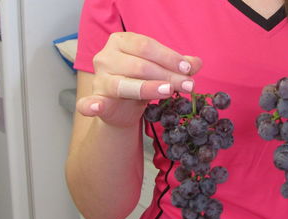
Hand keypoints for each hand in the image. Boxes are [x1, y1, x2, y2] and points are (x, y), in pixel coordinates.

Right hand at [77, 32, 202, 127]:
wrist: (123, 108)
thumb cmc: (142, 81)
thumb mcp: (161, 71)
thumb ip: (178, 66)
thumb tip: (197, 63)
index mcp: (121, 41)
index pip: (146, 46)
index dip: (168, 57)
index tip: (187, 68)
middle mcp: (106, 56)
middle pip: (139, 65)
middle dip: (167, 75)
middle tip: (189, 85)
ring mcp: (99, 79)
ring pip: (125, 84)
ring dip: (149, 88)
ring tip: (169, 91)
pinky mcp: (96, 99)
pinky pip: (90, 102)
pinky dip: (91, 105)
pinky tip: (97, 107)